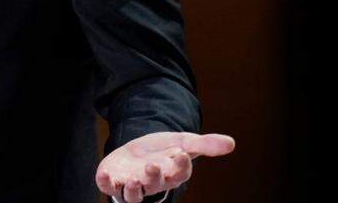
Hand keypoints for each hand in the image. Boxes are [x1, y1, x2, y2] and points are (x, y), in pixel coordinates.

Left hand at [95, 131, 234, 202]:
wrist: (138, 151)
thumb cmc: (164, 150)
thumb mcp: (184, 142)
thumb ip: (205, 144)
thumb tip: (232, 143)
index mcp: (172, 174)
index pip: (180, 174)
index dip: (181, 165)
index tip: (181, 153)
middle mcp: (153, 183)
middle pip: (155, 185)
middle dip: (153, 177)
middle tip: (152, 165)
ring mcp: (132, 184)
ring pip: (133, 195)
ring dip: (131, 189)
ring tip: (130, 179)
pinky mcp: (114, 180)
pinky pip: (109, 187)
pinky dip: (106, 183)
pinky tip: (105, 174)